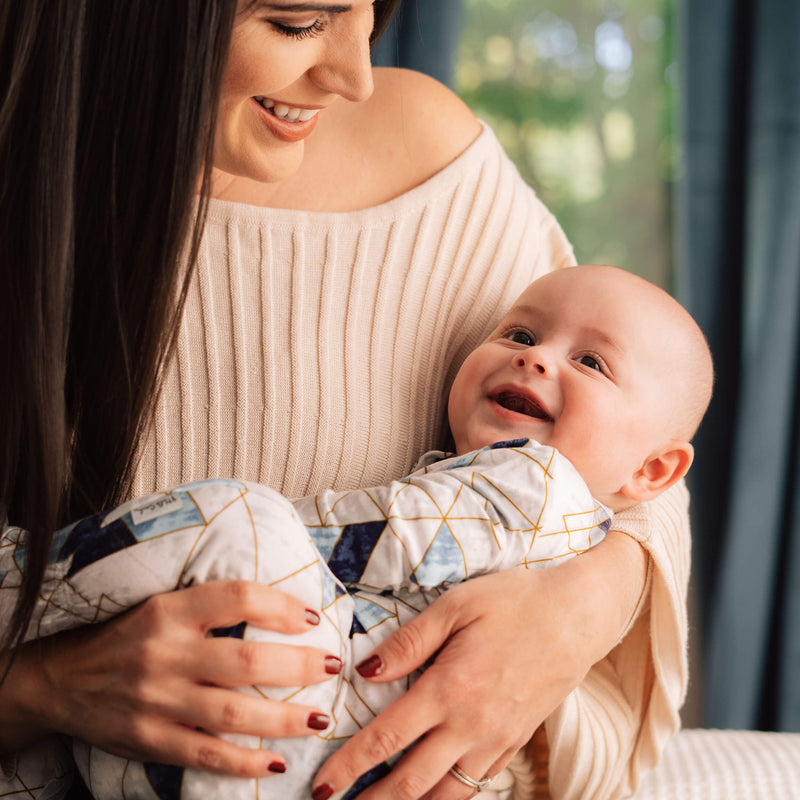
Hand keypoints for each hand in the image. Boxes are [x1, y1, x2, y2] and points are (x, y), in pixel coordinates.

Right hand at [0, 581, 339, 775]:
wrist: (61, 680)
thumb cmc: (127, 636)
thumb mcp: (162, 604)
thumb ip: (212, 606)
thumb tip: (283, 608)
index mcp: (169, 609)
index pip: (237, 598)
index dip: (280, 606)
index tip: (311, 618)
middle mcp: (164, 653)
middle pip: (245, 661)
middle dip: (298, 666)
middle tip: (332, 667)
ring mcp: (156, 701)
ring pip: (234, 713)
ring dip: (285, 718)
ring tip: (320, 718)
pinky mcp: (149, 740)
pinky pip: (205, 755)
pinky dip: (244, 762)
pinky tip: (276, 762)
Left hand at [312, 531, 646, 798]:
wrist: (579, 615)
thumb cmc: (516, 601)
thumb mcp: (457, 605)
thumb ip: (409, 641)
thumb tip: (367, 672)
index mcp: (449, 688)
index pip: (386, 739)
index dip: (348, 766)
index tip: (322, 785)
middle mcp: (471, 725)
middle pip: (411, 782)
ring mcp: (497, 740)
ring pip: (447, 795)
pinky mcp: (517, 741)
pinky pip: (479, 783)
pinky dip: (452, 797)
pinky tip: (437, 794)